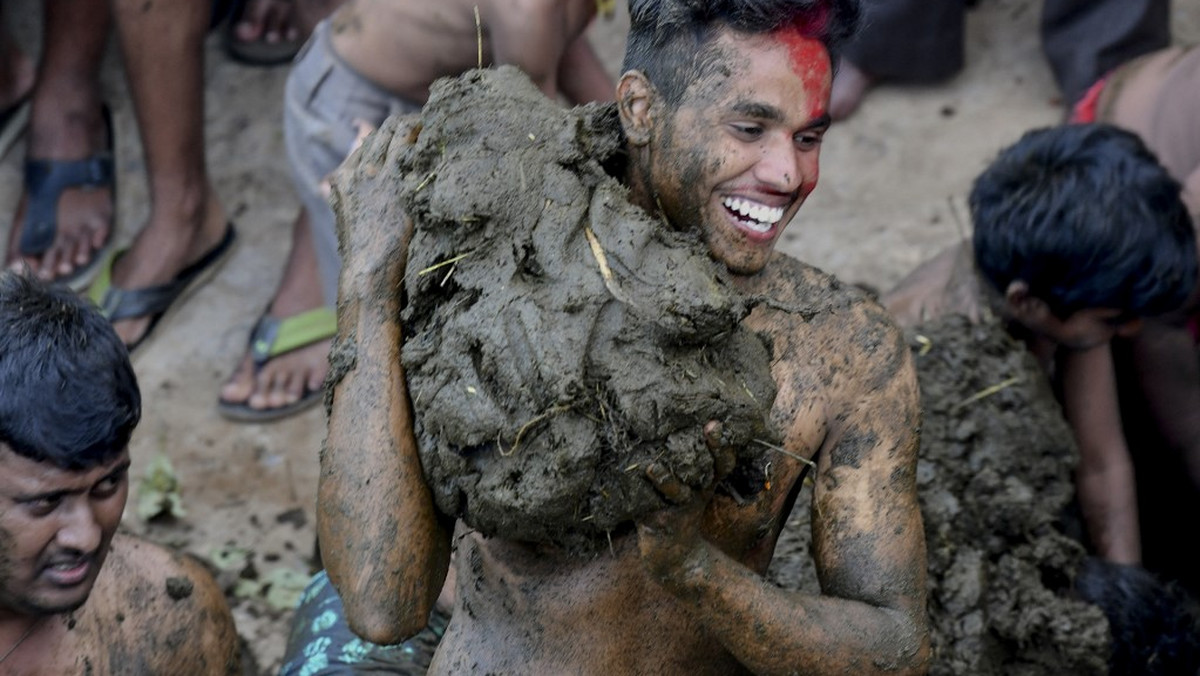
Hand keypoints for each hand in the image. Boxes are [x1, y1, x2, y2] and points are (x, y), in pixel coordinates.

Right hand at [328, 114, 421, 296]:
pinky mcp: (397, 181)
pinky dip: (425, 139)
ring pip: (397, 131)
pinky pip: (413, 146)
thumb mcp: (348, 217)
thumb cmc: (363, 251)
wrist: (367, 269)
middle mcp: (358, 170)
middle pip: (384, 131)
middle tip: (426, 128)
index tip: (406, 138)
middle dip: (405, 126)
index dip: (388, 137)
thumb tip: (347, 178)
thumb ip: (348, 193)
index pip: (368, 142)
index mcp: (343, 178)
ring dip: (417, 126)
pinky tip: (438, 141)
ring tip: (435, 129)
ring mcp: (377, 173)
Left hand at [636, 421, 730, 583]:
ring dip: (665, 480)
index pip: (722, 462)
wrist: (677, 558)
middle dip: (710, 447)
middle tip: (710, 426)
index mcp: (706, 484)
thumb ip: (686, 462)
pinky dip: (638, 497)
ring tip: (652, 467)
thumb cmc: (681, 514)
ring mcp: (679, 509)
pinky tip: (626, 486)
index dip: (721, 444)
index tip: (714, 422)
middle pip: (707, 468)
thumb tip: (669, 422)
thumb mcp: (693, 490)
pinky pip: (648, 507)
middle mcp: (697, 493)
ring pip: (676, 491)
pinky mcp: (659, 522)